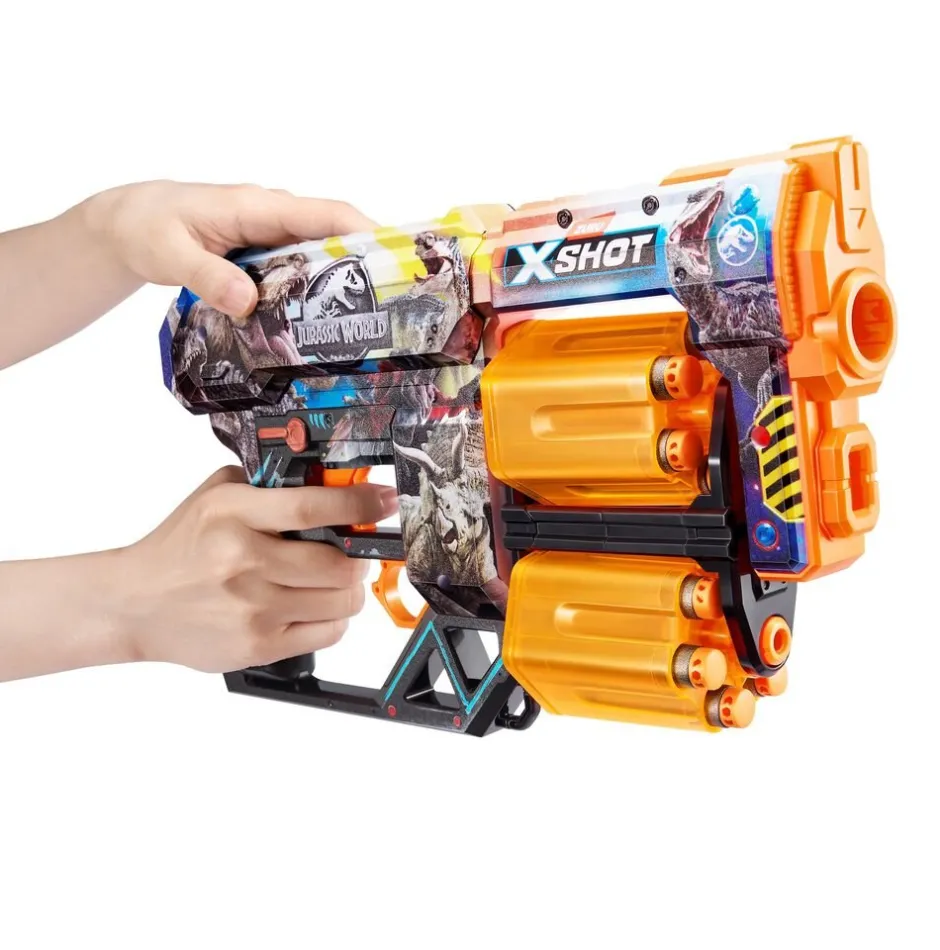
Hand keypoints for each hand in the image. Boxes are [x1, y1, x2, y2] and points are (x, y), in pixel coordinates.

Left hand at [84, 181, 375, 317]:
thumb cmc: (148, 229)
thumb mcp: (170, 254)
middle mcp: (274, 216)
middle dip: (369, 261)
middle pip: (335, 234)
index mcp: (256, 206)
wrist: (131, 223)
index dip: (364, 232)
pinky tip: (329, 321)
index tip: (397, 256)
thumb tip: (248, 301)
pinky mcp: (268, 254)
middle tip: (399, 300)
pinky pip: (304, 268)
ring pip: (322, 254)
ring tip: (375, 318)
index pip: (324, 213)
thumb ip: (208, 277)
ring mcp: (273, 235)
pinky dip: (320, 289)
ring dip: (348, 280)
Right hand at [119, 467, 397, 672]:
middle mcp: (243, 562)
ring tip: (334, 580)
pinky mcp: (258, 645)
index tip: (383, 500)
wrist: (136, 604)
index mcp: (232, 516)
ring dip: (350, 588)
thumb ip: (266, 485)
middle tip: (355, 552)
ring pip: (342, 601)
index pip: (311, 507)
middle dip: (359, 556)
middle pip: (338, 563)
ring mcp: (252, 608)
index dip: (359, 503)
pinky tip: (314, 606)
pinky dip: (334, 618)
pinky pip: (329, 632)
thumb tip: (330, 483)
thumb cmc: (181, 548)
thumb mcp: (215, 497)